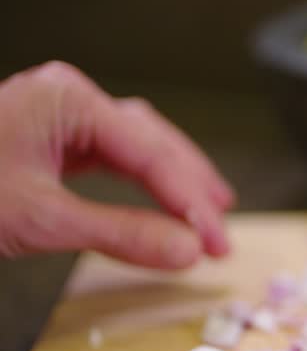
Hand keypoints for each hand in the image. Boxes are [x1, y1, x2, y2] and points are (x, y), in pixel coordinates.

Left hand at [0, 61, 234, 268]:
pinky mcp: (55, 140)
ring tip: (210, 211)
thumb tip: (187, 250)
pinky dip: (144, 183)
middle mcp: (69, 100)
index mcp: (67, 101)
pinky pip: (115, 158)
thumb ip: (120, 234)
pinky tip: (165, 197)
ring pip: (139, 148)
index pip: (150, 154)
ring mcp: (62, 117)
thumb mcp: (41, 219)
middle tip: (220, 234)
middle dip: (191, 190)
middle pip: (153, 143)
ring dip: (176, 182)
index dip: (191, 203)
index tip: (217, 242)